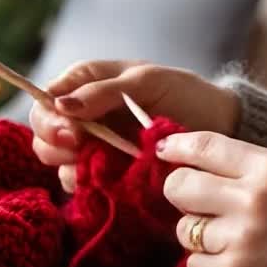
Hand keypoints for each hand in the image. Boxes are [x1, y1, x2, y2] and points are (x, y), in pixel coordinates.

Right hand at [29, 61, 240, 191]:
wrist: (221, 129)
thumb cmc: (186, 95)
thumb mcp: (147, 81)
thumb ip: (103, 90)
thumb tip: (61, 104)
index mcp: (88, 84)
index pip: (47, 98)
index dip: (49, 116)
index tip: (69, 130)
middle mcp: (85, 116)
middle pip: (44, 132)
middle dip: (55, 142)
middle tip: (80, 148)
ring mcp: (94, 147)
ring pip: (58, 161)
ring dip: (71, 165)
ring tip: (100, 166)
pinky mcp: (107, 175)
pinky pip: (82, 185)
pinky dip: (89, 185)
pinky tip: (109, 182)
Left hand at [157, 131, 266, 266]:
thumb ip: (249, 173)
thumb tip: (189, 163)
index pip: (204, 145)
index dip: (176, 148)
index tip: (164, 153)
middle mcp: (254, 196)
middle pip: (180, 186)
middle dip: (183, 198)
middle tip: (202, 211)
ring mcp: (242, 236)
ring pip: (185, 229)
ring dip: (202, 241)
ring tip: (239, 248)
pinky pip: (194, 266)